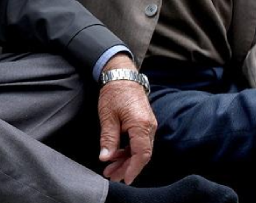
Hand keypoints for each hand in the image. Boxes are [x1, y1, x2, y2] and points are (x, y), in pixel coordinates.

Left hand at [97, 55, 156, 184]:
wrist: (123, 76)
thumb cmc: (114, 93)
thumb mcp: (107, 116)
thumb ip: (109, 139)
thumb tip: (106, 157)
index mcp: (141, 125)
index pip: (141, 154)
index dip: (133, 169)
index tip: (124, 178)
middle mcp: (149, 126)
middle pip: (142, 155)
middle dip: (127, 168)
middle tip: (111, 175)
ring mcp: (149, 125)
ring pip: (140, 150)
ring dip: (126, 160)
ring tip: (110, 168)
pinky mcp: (145, 124)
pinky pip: (139, 142)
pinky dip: (128, 151)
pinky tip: (116, 155)